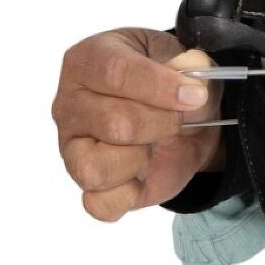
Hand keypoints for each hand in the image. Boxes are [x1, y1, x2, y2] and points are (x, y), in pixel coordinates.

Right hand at [53, 28, 225, 220]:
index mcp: (89, 60)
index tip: (195, 95)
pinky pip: (99, 203)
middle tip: (177, 119)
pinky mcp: (84, 182)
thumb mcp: (190, 63)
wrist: (187, 118)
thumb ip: (193, 69)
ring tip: (152, 144)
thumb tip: (192, 83)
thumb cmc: (175, 83)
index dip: (160, 86)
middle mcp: (70, 104)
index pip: (116, 73)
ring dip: (140, 159)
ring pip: (96, 168)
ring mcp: (71, 146)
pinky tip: (144, 172)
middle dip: (163, 124)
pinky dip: (130, 195)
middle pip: (115, 124)